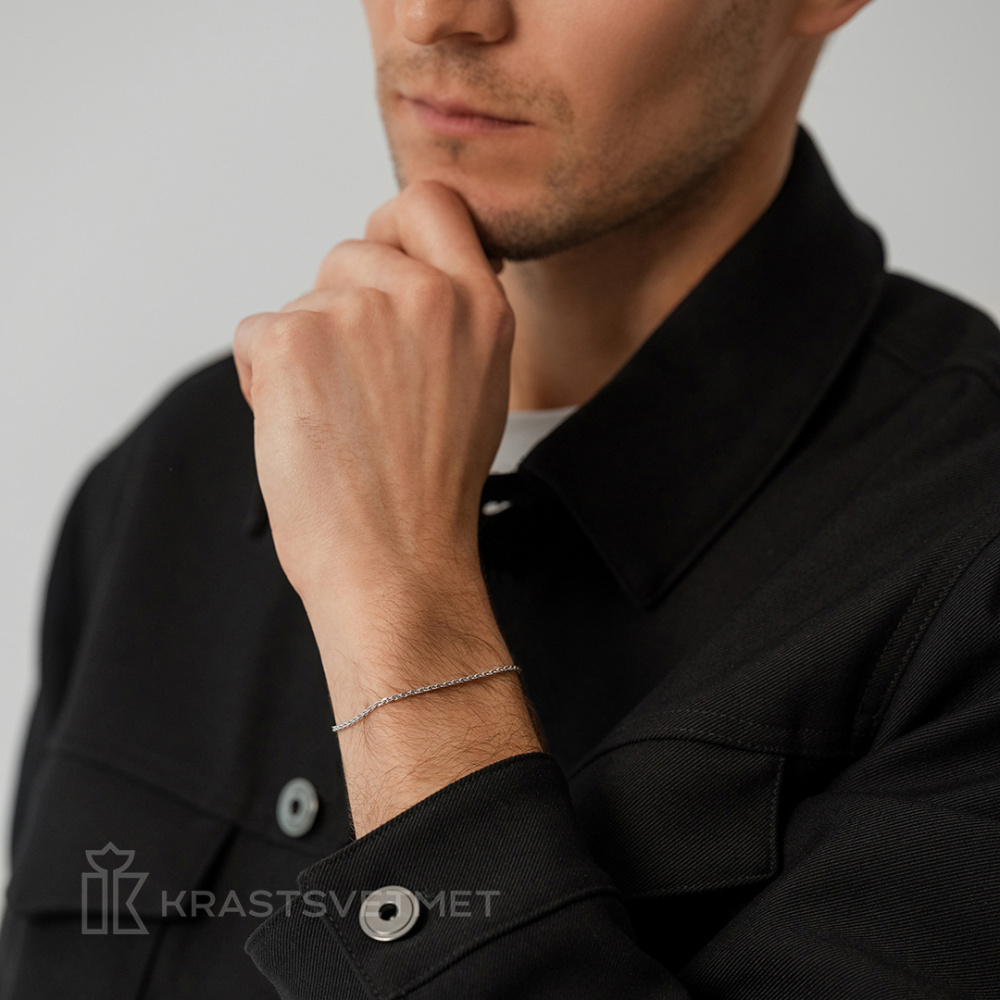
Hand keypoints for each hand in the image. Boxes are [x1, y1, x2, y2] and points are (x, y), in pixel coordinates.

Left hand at [233, 182, 514, 691]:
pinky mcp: (293, 341)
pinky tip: (302, 428)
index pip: (431, 203)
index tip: (384, 269)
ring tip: (336, 422)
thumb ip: (447, 316)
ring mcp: (358, 313)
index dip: (395, 230)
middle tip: (357, 390)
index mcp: (480, 308)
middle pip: (349, 255)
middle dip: (339, 310)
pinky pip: (258, 332)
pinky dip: (265, 378)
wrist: (398, 568)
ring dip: (304, 352)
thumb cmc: (429, 495)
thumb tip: (393, 268)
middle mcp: (426, 296)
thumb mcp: (478, 386)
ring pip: (301, 300)